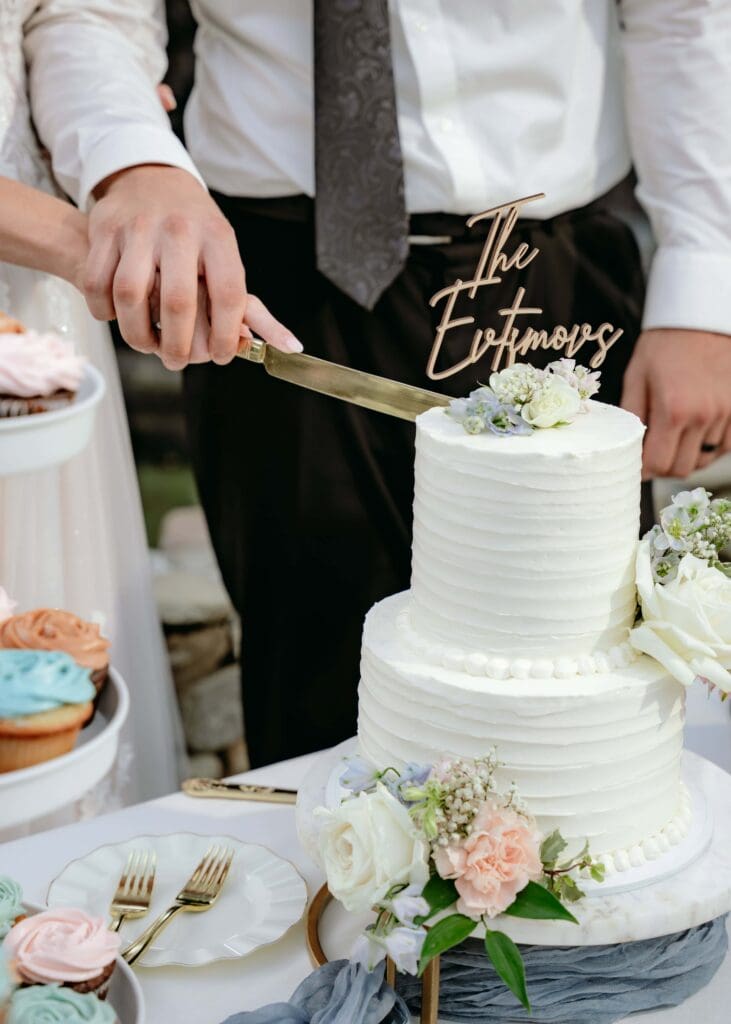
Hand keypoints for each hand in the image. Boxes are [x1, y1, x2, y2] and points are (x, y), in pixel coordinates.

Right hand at [84, 164, 300, 368]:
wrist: (149, 178)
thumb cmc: (193, 230)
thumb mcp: (224, 253)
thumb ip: (243, 303)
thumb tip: (272, 345)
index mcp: (218, 237)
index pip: (230, 296)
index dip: (225, 336)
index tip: (220, 357)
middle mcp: (180, 230)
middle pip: (178, 302)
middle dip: (177, 346)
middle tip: (177, 362)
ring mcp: (139, 227)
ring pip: (130, 295)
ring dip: (137, 334)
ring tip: (147, 345)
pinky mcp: (105, 229)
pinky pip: (98, 284)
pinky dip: (105, 311)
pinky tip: (118, 318)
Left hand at [621, 329, 730, 479]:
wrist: (702, 317)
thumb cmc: (665, 344)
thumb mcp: (637, 376)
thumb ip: (632, 416)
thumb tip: (627, 450)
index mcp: (673, 409)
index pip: (657, 464)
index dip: (644, 469)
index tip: (638, 463)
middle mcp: (704, 415)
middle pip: (683, 468)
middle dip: (664, 466)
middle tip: (655, 452)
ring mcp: (727, 413)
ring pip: (705, 459)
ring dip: (688, 455)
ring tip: (676, 436)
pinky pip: (725, 447)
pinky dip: (710, 447)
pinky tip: (697, 431)